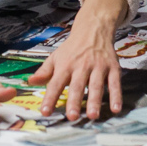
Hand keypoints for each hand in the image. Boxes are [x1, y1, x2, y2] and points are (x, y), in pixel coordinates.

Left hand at [32, 0, 127, 121]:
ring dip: (95, 101)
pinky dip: (116, 96)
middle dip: (74, 101)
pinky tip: (116, 108)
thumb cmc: (72, 48)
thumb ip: (44, 71)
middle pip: (77, 86)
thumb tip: (30, 82)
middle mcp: (81, 66)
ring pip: (96, 86)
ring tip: (92, 115)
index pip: (55, 83)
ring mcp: (98, 67)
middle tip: (72, 116)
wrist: (94, 29)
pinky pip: (114, 83)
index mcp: (65, 65)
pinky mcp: (113, 68)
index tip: (45, 112)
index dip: (50, 98)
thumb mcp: (56, 57)